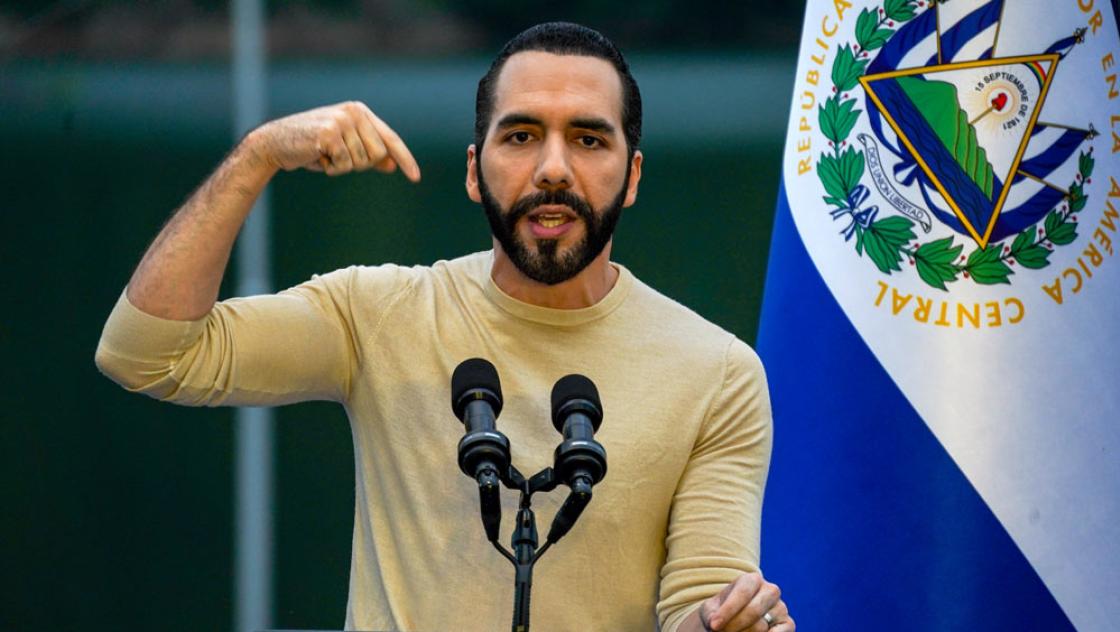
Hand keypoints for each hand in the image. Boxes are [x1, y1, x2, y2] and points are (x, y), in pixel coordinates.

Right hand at [249, 101, 420, 179]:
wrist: (275, 143)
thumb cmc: (312, 147)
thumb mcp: (344, 149)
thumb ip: (368, 153)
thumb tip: (391, 164)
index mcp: (361, 112)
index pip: (390, 139)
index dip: (405, 159)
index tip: (416, 178)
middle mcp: (354, 112)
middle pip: (378, 154)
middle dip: (358, 164)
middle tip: (336, 158)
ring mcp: (341, 120)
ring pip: (360, 162)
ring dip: (341, 167)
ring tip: (323, 155)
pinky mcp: (329, 132)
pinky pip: (343, 164)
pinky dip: (330, 168)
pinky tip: (316, 157)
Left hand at [698, 572, 793, 631]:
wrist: (734, 621)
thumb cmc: (721, 613)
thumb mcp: (711, 610)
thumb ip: (712, 615)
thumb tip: (717, 624)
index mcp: (752, 580)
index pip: (742, 592)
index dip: (728, 610)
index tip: (714, 625)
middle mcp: (770, 590)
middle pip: (753, 611)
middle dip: (734, 625)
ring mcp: (781, 607)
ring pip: (761, 627)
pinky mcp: (788, 624)